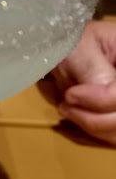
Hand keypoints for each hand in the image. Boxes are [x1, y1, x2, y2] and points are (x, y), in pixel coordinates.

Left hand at [52, 20, 115, 145]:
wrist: (69, 50)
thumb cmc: (74, 43)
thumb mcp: (81, 51)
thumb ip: (95, 73)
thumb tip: (103, 97)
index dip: (101, 100)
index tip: (71, 95)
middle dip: (94, 118)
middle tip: (66, 105)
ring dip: (92, 126)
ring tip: (69, 109)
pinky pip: (115, 135)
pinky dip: (96, 132)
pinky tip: (78, 116)